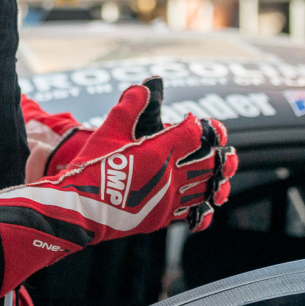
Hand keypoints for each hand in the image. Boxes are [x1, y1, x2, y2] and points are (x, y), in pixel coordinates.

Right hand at [0, 85, 235, 296]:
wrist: (81, 207)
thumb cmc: (92, 166)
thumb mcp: (108, 130)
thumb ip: (128, 106)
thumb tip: (143, 87)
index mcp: (158, 151)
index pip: (193, 132)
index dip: (200, 124)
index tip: (197, 121)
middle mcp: (169, 175)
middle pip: (210, 162)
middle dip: (220, 152)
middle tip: (222, 145)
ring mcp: (168, 199)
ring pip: (207, 189)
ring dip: (219, 179)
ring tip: (223, 172)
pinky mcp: (162, 218)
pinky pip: (194, 214)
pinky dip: (205, 208)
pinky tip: (208, 203)